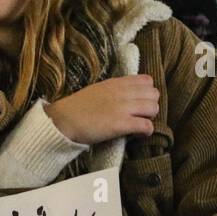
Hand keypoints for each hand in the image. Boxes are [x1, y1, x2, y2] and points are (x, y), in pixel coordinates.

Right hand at [44, 74, 158, 146]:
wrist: (63, 121)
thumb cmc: (76, 108)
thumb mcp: (96, 90)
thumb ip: (113, 90)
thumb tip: (125, 96)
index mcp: (115, 83)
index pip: (147, 81)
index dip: (147, 92)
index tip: (139, 102)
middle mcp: (122, 93)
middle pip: (154, 94)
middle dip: (150, 105)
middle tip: (140, 115)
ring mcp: (123, 108)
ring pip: (153, 108)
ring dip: (149, 118)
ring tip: (139, 124)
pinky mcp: (121, 124)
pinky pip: (147, 126)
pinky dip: (146, 131)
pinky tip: (138, 134)